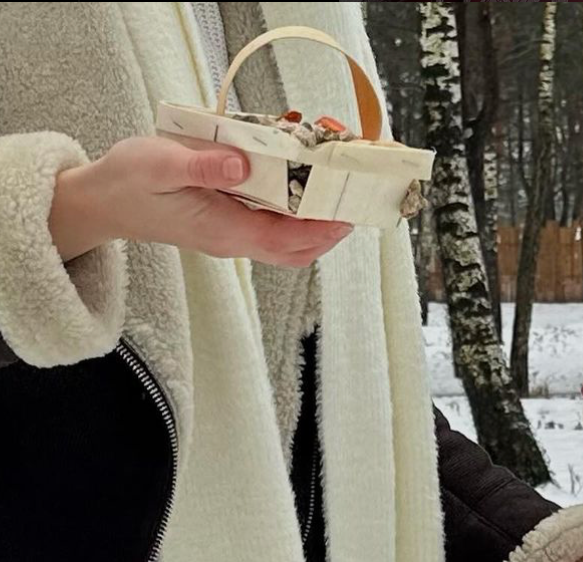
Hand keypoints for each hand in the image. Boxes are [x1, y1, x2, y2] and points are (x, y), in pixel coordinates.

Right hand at [49, 136, 351, 266]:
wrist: (104, 202)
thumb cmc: (130, 182)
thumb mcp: (160, 163)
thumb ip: (203, 166)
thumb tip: (243, 166)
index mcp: (223, 230)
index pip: (286, 241)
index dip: (320, 231)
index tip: (346, 213)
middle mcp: (233, 240)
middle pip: (295, 250)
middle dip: (328, 231)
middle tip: (352, 202)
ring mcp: (231, 236)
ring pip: (286, 242)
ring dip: (315, 224)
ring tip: (335, 193)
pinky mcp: (227, 224)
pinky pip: (271, 228)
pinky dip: (293, 214)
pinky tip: (299, 187)